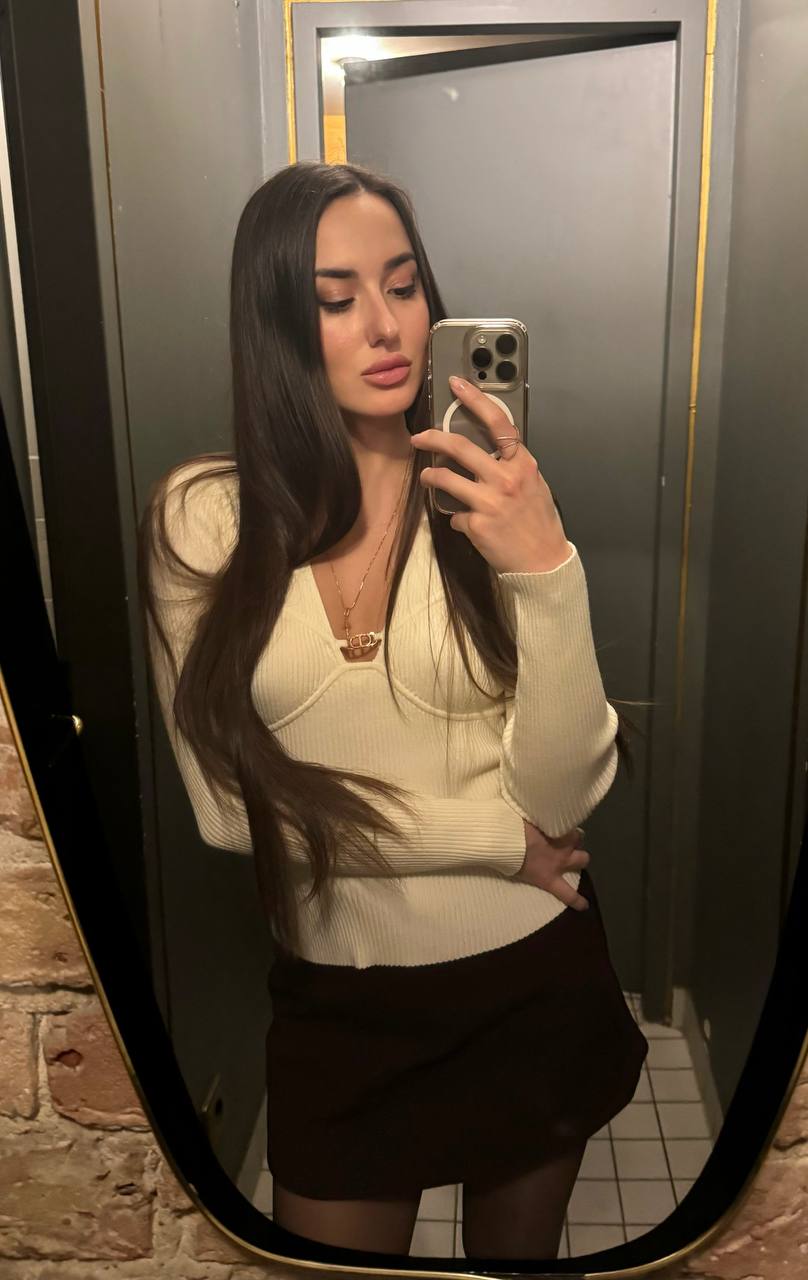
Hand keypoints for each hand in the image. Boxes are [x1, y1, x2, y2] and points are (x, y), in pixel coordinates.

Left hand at [409, 374, 571, 573]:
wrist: (543, 562)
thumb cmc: (539, 523)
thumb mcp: (534, 485)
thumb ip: (512, 467)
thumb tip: (488, 453)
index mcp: (522, 464)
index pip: (497, 423)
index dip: (475, 400)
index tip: (457, 385)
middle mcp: (505, 479)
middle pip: (460, 447)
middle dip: (433, 438)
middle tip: (419, 437)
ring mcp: (489, 502)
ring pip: (446, 479)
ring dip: (431, 476)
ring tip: (427, 477)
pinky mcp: (476, 524)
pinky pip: (455, 515)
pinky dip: (457, 518)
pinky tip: (466, 524)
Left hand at [512, 820, 590, 910]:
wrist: (508, 838)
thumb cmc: (507, 859)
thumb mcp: (516, 872)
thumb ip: (529, 873)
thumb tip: (528, 871)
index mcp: (548, 877)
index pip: (568, 894)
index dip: (578, 900)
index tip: (584, 905)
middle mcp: (560, 859)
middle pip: (583, 859)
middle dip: (580, 856)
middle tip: (572, 852)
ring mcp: (561, 841)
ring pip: (579, 837)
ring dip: (573, 835)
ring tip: (565, 831)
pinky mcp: (557, 825)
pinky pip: (567, 822)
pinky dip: (563, 819)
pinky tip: (558, 815)